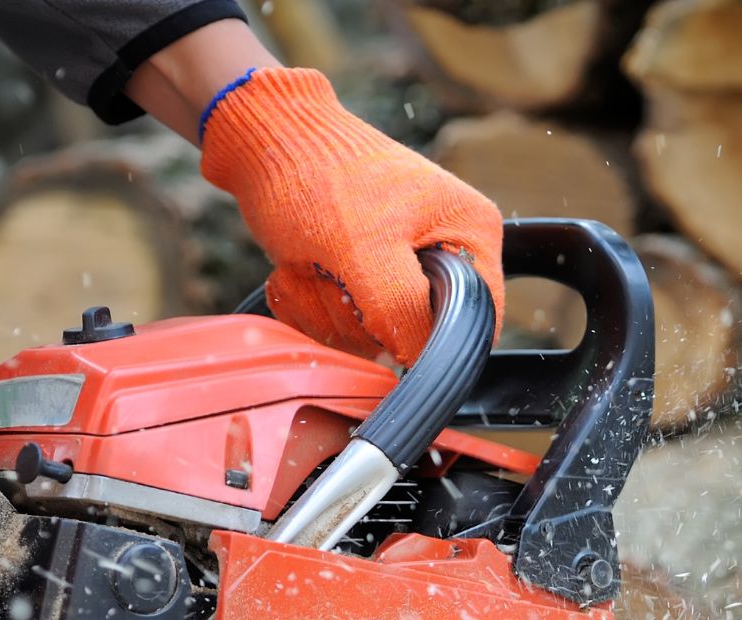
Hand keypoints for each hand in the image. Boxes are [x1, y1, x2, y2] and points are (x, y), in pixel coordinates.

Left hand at [200, 68, 504, 362]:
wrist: (264, 138)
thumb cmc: (319, 176)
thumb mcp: (366, 249)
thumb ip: (403, 311)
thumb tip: (416, 359)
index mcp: (471, 234)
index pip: (478, 321)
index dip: (430, 336)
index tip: (383, 316)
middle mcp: (444, 252)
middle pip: (417, 335)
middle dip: (360, 314)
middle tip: (333, 268)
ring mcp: (400, 267)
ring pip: (371, 336)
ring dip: (325, 306)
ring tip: (309, 259)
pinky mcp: (361, 277)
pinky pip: (339, 325)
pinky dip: (308, 302)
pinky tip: (297, 266)